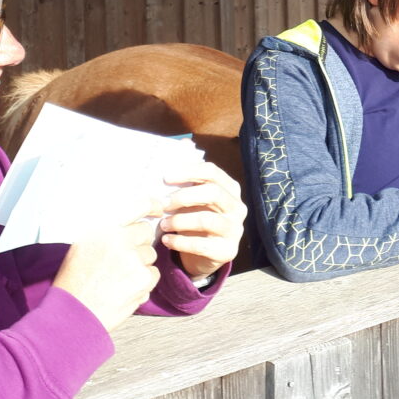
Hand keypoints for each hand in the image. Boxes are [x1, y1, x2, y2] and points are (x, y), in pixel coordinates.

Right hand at [53, 204, 161, 331]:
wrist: (71, 316)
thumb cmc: (74, 283)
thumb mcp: (83, 247)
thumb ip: (107, 234)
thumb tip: (133, 225)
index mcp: (102, 229)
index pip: (137, 206)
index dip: (152, 205)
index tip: (159, 208)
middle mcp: (118, 240)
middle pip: (146, 232)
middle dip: (140, 244)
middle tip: (124, 260)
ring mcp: (132, 259)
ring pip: (150, 255)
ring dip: (140, 265)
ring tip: (118, 280)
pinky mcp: (142, 278)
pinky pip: (154, 274)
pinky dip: (144, 282)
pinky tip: (125, 290)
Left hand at [158, 160, 246, 279]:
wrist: (205, 255)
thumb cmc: (196, 218)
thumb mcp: (194, 197)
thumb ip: (190, 174)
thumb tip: (184, 143)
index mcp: (230, 189)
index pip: (212, 172)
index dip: (188, 171)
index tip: (165, 177)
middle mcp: (237, 207)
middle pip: (212, 192)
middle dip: (183, 196)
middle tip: (162, 204)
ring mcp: (235, 230)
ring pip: (207, 219)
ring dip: (179, 220)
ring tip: (163, 224)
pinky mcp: (227, 251)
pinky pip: (202, 245)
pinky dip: (180, 242)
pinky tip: (167, 240)